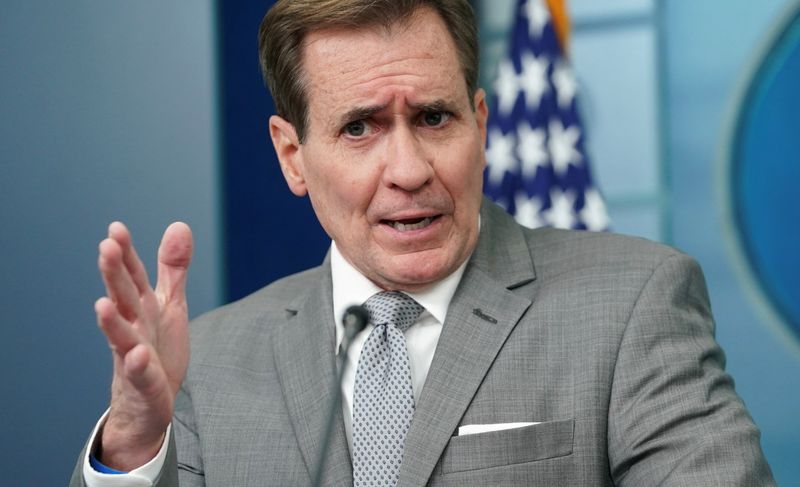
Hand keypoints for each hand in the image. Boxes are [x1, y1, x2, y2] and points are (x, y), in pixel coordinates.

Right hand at [94, 222, 192, 470]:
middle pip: (123, 298)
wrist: (148, 404)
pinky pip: (140, 375)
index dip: (125, 253)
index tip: (115, 229)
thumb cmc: (156, 348)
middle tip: (106, 248)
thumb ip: (173, 268)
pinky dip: (137, 365)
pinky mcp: (144, 383)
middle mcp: (133, 327)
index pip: (132, 276)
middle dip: (114, 274)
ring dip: (112, 322)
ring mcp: (134, 356)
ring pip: (120, 336)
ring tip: (102, 303)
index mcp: (141, 306)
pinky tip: (137, 355)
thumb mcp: (169, 303)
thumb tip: (180, 225)